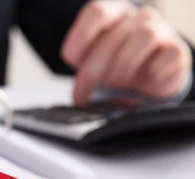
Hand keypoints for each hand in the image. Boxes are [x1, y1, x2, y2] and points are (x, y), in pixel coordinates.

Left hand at [61, 1, 191, 103]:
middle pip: (113, 36)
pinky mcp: (177, 50)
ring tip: (116, 84)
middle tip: (85, 92)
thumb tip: (78, 94)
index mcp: (113, 14)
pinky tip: (143, 82)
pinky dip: (150, 76)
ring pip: (144, 36)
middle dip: (94, 70)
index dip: (81, 41)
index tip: (73, 64)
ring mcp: (161, 30)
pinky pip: (165, 58)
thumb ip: (83, 67)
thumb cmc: (116, 67)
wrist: (151, 78)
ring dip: (123, 67)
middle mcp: (137, 17)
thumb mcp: (93, 64)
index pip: (96, 12)